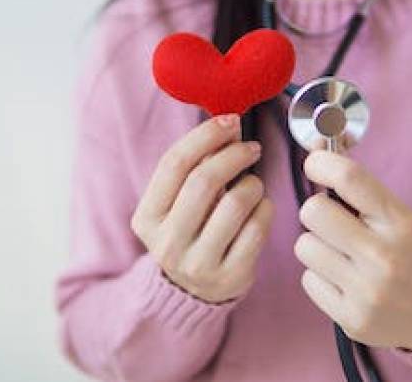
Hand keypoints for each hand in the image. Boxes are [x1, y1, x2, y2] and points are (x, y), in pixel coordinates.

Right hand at [131, 114, 274, 303]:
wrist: (194, 291)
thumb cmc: (191, 230)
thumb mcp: (177, 203)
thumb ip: (194, 167)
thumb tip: (228, 125)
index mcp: (146, 218)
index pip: (174, 164)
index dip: (205, 136)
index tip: (230, 121)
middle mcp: (167, 243)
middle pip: (204, 180)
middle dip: (234, 154)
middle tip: (251, 147)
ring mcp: (198, 264)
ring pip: (235, 203)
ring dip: (252, 183)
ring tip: (253, 184)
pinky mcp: (230, 277)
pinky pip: (257, 228)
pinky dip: (265, 208)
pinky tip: (261, 207)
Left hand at [294, 150, 411, 350]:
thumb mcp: (401, 218)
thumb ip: (361, 188)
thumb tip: (317, 150)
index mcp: (400, 223)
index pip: (350, 178)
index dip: (321, 163)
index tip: (315, 164)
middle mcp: (384, 256)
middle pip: (313, 211)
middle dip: (316, 212)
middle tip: (332, 222)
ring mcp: (367, 290)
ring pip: (304, 246)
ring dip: (316, 247)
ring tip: (341, 256)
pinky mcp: (352, 318)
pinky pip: (308, 280)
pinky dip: (321, 278)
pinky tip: (344, 282)